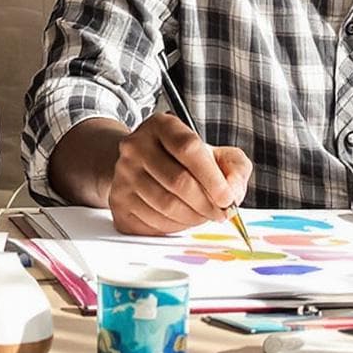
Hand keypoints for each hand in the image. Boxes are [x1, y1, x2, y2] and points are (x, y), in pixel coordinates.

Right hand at [105, 112, 251, 235]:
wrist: (142, 167)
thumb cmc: (184, 162)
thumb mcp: (214, 153)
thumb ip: (234, 167)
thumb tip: (233, 191)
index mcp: (161, 125)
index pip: (189, 149)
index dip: (213, 177)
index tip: (228, 197)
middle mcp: (135, 146)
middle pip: (178, 181)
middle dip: (207, 204)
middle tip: (221, 213)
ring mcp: (122, 174)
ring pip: (166, 205)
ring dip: (194, 217)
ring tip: (203, 215)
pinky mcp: (117, 200)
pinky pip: (152, 221)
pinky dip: (175, 226)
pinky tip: (182, 218)